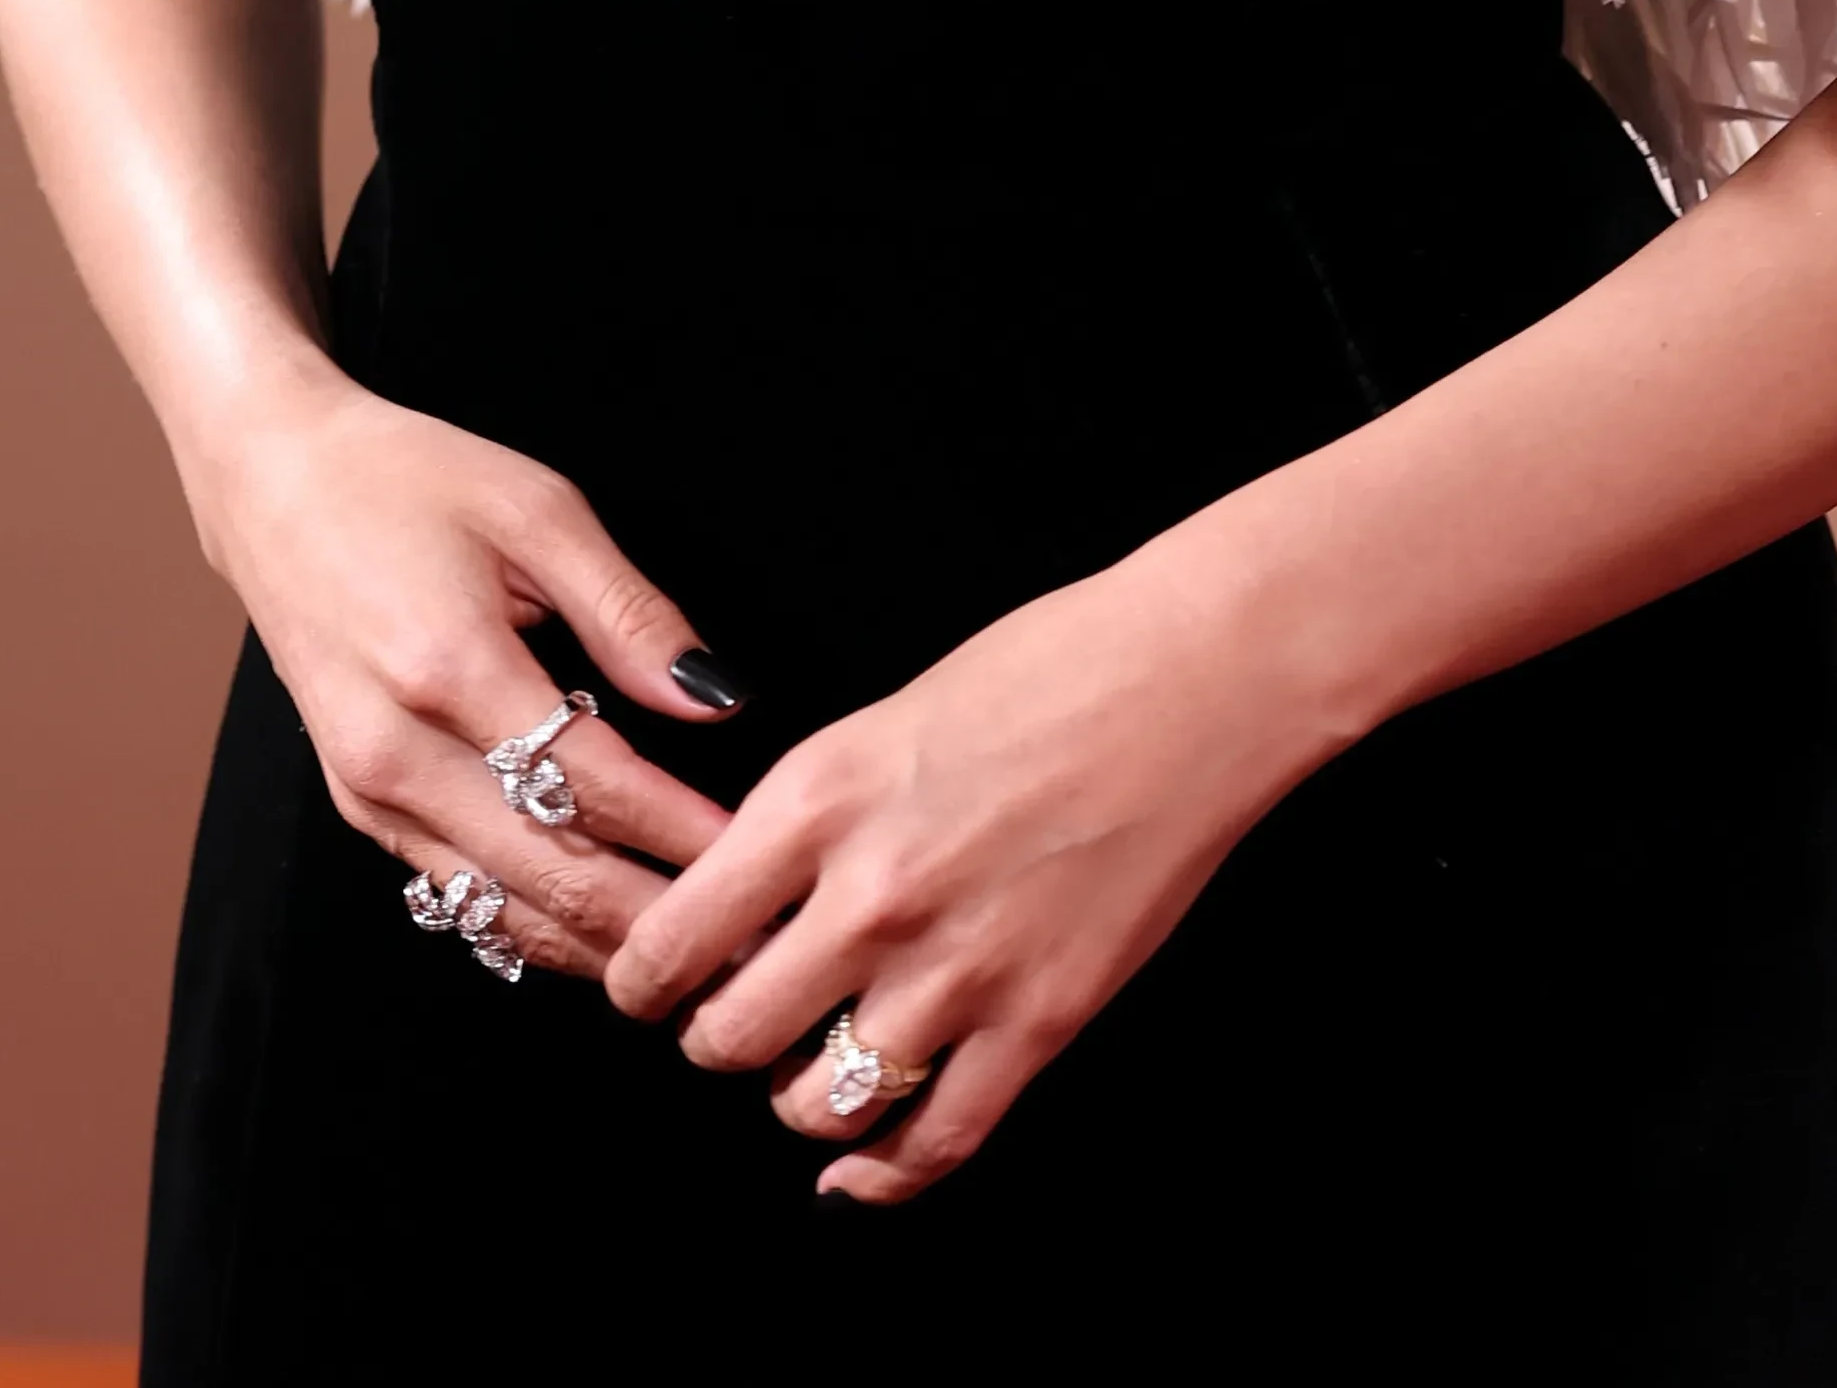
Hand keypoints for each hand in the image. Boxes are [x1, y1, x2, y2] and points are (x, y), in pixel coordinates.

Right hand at [200, 364, 738, 978]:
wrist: (275, 484)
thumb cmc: (409, 480)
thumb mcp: (538, 510)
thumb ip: (629, 613)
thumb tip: (715, 699)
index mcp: (451, 667)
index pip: (596, 785)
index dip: (682, 832)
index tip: (756, 858)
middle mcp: (400, 751)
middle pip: (550, 872)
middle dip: (654, 919)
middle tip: (743, 947)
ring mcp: (368, 790)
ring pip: (501, 907)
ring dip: (599, 944)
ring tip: (687, 960)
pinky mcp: (356, 804)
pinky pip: (455, 893)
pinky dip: (532, 924)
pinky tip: (596, 935)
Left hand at [607, 551, 1298, 1203]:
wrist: (1191, 682)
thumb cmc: (1048, 667)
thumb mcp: (883, 717)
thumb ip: (809, 817)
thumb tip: (745, 906)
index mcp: (816, 798)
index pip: (673, 940)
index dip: (645, 982)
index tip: (650, 988)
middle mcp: (871, 895)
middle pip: (730, 1037)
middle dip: (716, 1040)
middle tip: (735, 1021)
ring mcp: (957, 969)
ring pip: (816, 1102)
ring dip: (797, 1097)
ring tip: (808, 1068)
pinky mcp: (1038, 1021)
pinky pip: (933, 1140)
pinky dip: (883, 1170)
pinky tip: (859, 1165)